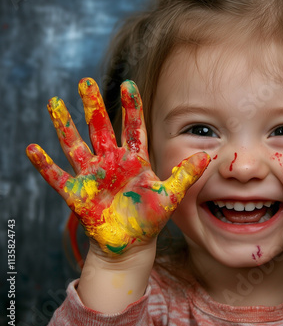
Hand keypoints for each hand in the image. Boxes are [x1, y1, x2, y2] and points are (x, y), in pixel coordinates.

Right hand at [26, 78, 209, 254]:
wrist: (132, 243)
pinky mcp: (77, 194)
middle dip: (92, 106)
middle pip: (99, 128)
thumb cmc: (150, 218)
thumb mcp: (170, 195)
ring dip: (64, 126)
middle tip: (85, 82)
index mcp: (134, 160)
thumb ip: (186, 175)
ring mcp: (92, 176)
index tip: (128, 84)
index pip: (132, 127)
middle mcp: (111, 162)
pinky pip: (57, 177)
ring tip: (54, 102)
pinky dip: (44, 165)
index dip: (131, 107)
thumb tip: (206, 157)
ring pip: (75, 145)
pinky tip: (32, 148)